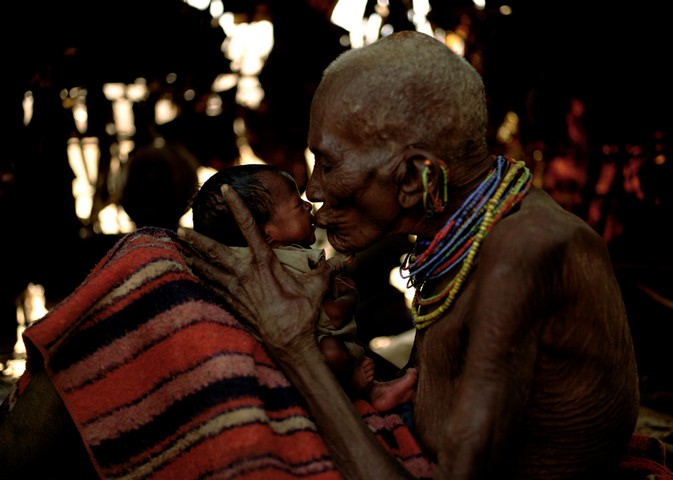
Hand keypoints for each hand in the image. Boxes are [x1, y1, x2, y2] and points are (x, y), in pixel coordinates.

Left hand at [178, 184, 353, 354]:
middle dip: (196, 239)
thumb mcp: (318, 288)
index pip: (249, 227)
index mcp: (265, 263)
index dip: (237, 206)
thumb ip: (330, 269)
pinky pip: (210, 287)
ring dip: (192, 257)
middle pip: (214, 251)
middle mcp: (245, 274)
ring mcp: (235, 290)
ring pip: (207, 269)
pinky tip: (190, 273)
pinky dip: (198, 277)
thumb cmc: (303, 315)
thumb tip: (349, 258)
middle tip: (179, 229)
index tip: (225, 190)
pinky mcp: (232, 305)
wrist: (290, 346)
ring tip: (177, 248)